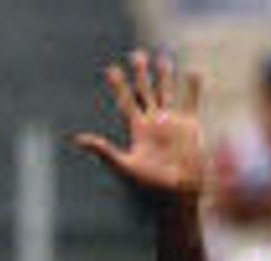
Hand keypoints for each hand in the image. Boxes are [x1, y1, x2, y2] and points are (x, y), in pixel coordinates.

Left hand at [75, 51, 206, 200]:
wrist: (177, 195)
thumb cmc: (151, 186)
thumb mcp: (125, 167)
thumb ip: (103, 152)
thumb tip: (77, 139)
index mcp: (138, 131)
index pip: (126, 102)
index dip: (118, 86)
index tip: (110, 69)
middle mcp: (154, 124)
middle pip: (145, 93)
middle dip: (141, 74)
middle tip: (136, 55)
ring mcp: (172, 124)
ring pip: (167, 93)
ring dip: (165, 76)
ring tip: (162, 57)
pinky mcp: (190, 127)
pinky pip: (191, 102)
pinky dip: (193, 88)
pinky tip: (193, 72)